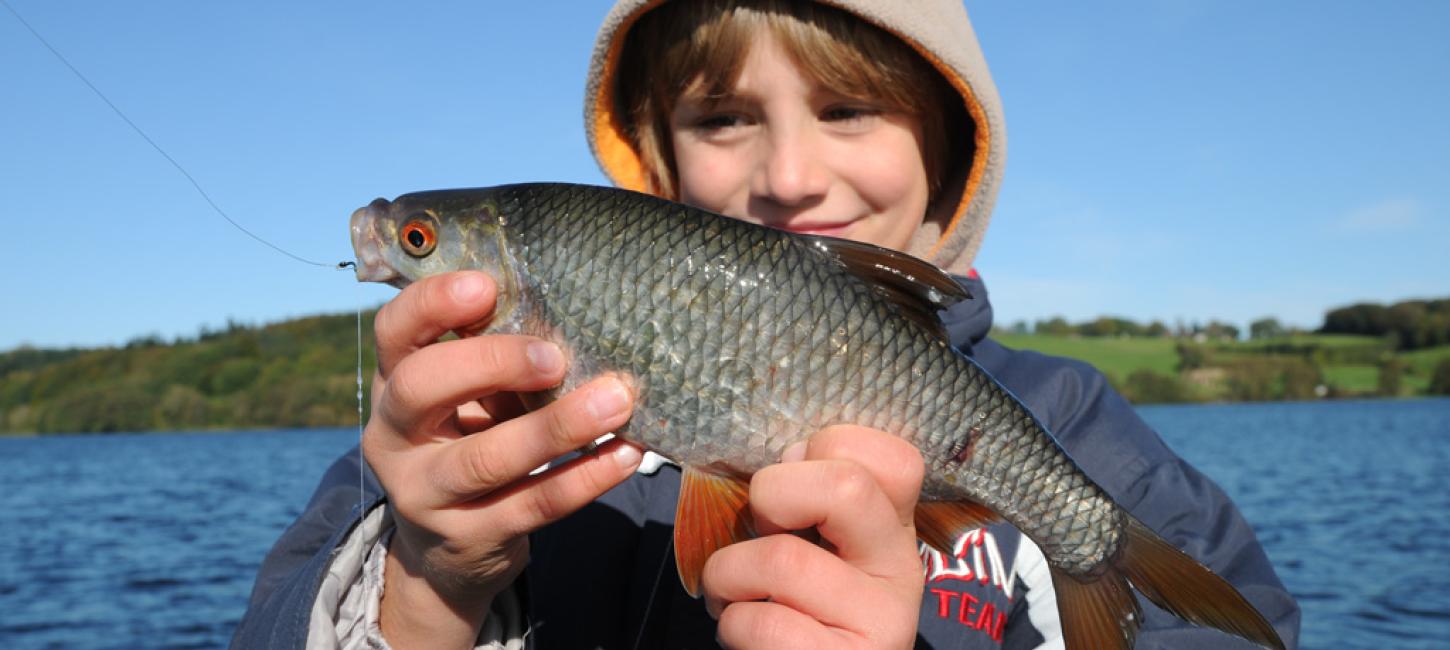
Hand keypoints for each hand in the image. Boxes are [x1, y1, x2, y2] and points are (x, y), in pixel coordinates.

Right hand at [363, 271, 642, 649]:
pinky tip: (624, 454)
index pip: (394, 330)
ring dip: (557, 426)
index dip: (432, 303)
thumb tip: (574, 319)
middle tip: (555, 357)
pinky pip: (532, 505)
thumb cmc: (470, 444)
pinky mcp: (468, 539)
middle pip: (420, 387)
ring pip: (485, 458)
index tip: (487, 286)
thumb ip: (497, 360)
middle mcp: (393, 437)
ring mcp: (424, 494)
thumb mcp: (468, 400)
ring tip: (616, 401)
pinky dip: (584, 477)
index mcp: (393, 384)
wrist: (447, 552)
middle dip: (490, 361)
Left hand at [701, 426, 925, 648]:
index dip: (825, 450)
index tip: (792, 487)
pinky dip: (734, 625)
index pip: (892, 456)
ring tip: (729, 594)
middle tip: (758, 528)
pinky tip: (745, 635)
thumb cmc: (795, 608)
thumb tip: (786, 455)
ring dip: (726, 574)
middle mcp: (902, 569)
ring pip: (784, 560)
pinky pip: (767, 625)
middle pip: (847, 486)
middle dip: (772, 495)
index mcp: (894, 527)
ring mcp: (883, 621)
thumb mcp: (812, 544)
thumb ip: (808, 498)